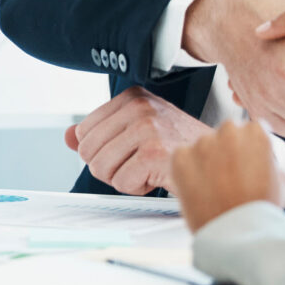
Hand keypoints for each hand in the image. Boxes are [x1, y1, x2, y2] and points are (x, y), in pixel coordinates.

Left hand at [65, 85, 212, 194]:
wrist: (217, 160)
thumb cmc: (177, 147)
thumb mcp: (136, 131)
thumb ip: (100, 131)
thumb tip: (67, 136)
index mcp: (133, 97)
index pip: (83, 133)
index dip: (104, 150)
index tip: (132, 148)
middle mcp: (140, 107)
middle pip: (87, 152)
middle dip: (110, 167)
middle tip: (140, 162)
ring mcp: (148, 128)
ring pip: (100, 168)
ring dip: (124, 178)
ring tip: (150, 168)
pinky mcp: (154, 153)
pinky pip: (121, 183)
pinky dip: (138, 187)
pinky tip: (158, 176)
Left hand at [171, 121, 284, 231]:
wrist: (236, 234)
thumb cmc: (258, 211)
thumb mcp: (278, 179)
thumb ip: (266, 159)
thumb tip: (259, 157)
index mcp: (256, 133)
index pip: (250, 130)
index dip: (248, 149)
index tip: (245, 162)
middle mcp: (229, 131)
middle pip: (226, 134)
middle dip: (227, 151)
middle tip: (228, 177)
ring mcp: (203, 143)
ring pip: (204, 146)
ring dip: (206, 160)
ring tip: (212, 187)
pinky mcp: (181, 157)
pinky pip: (182, 156)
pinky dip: (186, 169)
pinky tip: (197, 187)